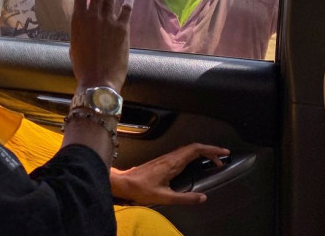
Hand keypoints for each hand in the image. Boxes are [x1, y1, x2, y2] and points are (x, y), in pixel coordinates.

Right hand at [70, 0, 132, 91]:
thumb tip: (83, 25)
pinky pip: (127, 9)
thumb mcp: (74, 44)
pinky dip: (128, 0)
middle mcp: (93, 15)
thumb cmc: (82, 65)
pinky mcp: (123, 28)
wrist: (99, 78)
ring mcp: (109, 20)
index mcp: (78, 18)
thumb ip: (79, 30)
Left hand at [111, 143, 230, 204]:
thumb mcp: (165, 197)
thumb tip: (203, 198)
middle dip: (210, 151)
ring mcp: (165, 159)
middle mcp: (170, 158)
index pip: (195, 150)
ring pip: (187, 150)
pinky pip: (181, 154)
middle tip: (222, 158)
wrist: (123, 183)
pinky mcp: (162, 162)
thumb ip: (185, 198)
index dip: (211, 149)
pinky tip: (195, 163)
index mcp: (172, 163)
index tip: (223, 152)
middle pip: (193, 148)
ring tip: (212, 160)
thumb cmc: (141, 189)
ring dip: (201, 153)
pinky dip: (193, 156)